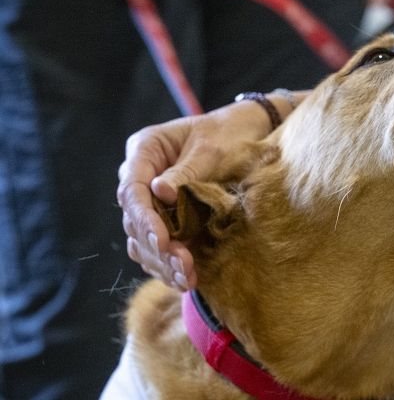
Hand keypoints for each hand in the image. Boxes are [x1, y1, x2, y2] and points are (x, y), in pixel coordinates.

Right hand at [117, 99, 281, 289]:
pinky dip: (168, 262)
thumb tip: (160, 193)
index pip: (132, 190)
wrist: (246, 130)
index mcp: (145, 150)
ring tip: (185, 278)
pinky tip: (184, 278)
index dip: (145, 219)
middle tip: (182, 265)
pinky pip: (158, 244)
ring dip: (162, 261)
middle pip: (135, 219)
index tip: (163, 240)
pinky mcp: (166, 215)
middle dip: (157, 246)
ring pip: (143, 237)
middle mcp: (141, 174)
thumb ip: (186, 171)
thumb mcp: (211, 148)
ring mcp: (151, 196)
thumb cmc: (228, 132)